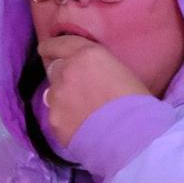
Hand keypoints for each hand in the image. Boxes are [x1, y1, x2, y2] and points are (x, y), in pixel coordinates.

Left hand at [37, 34, 149, 149]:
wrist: (132, 138)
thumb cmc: (137, 104)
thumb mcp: (119, 71)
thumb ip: (96, 67)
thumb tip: (88, 75)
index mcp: (86, 55)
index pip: (59, 44)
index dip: (51, 47)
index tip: (46, 49)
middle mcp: (67, 71)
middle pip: (55, 69)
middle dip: (62, 76)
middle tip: (76, 89)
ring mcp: (57, 96)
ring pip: (53, 94)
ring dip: (62, 99)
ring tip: (81, 114)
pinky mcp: (54, 120)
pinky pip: (56, 117)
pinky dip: (65, 121)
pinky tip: (80, 129)